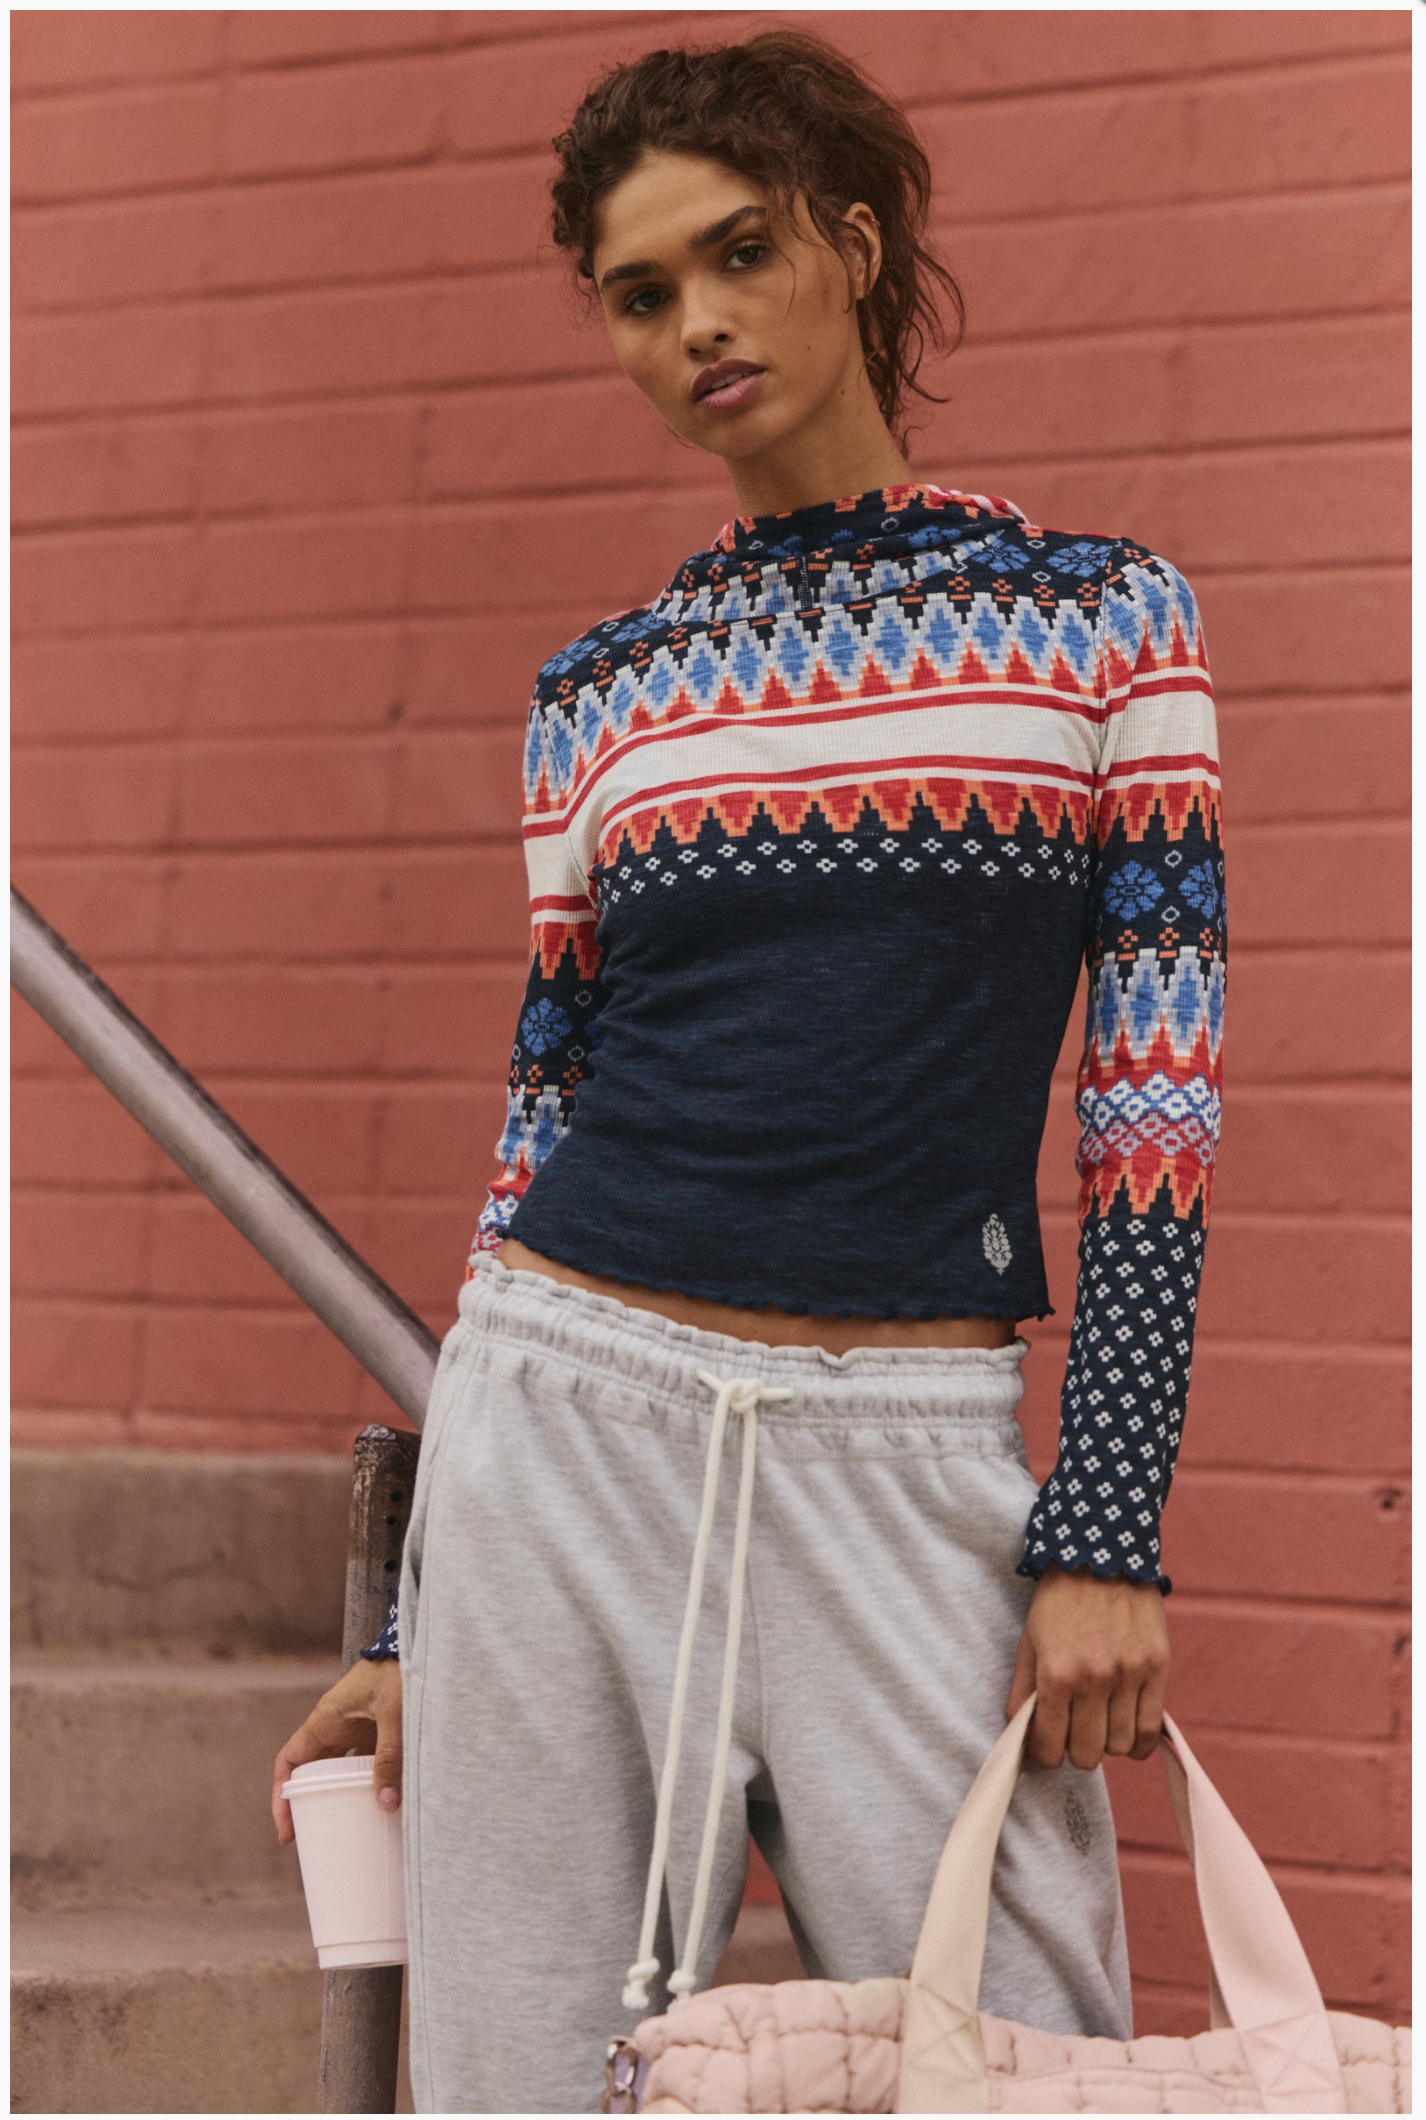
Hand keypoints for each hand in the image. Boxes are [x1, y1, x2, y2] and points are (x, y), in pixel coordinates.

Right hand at [271, 1657, 403, 1843]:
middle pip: (313, 1774)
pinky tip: (385, 1806)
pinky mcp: (380, 1733)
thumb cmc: (401, 1670)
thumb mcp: (394, 1714)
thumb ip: (391, 1756)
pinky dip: (372, 1785)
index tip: (287, 1830)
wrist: (424, 1644)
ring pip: (341, 1772)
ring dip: (344, 1797)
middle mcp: (336, 1728)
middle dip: (313, 1805)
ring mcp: (358, 1731)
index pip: (289, 1762)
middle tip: (322, 1840)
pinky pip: (368, 1766)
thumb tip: (386, 1805)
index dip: (282, 1797)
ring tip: (353, 1831)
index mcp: (324, 1721)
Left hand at [1006, 1565, 1168, 1770]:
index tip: (1046, 1747)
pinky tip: (1125, 1730)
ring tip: (1099, 1722)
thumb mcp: (1029, 1642)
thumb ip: (1023, 1693)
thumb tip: (1020, 1738)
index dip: (1044, 1755)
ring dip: (1106, 1742)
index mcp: (1056, 1673)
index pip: (1049, 1747)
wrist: (1100, 1555)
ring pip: (1119, 1746)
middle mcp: (1094, 1678)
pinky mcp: (1158, 1667)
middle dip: (1075, 1750)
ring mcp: (1130, 1674)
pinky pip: (1150, 1730)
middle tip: (1073, 1732)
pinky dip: (1137, 1742)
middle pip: (1087, 1755)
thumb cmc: (1058, 1601)